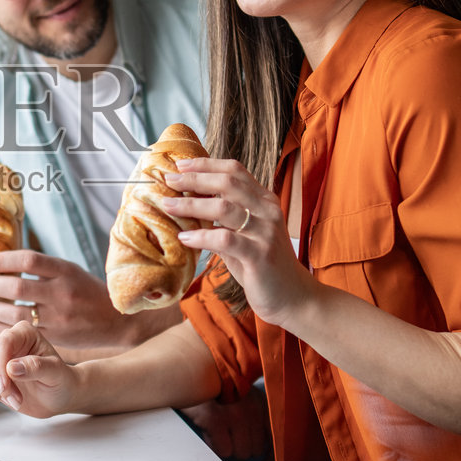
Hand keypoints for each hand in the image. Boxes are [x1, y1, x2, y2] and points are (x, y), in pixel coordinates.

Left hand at [0, 250, 132, 348]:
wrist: (117, 321)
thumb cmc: (88, 292)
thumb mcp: (71, 271)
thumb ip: (43, 269)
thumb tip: (2, 262)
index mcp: (66, 271)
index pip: (28, 261)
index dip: (2, 260)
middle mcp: (62, 293)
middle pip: (17, 288)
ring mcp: (58, 318)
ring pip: (15, 313)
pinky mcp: (55, 337)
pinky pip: (20, 331)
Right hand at [0, 321, 80, 417]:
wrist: (59, 395)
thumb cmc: (61, 380)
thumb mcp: (55, 373)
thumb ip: (36, 367)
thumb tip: (11, 367)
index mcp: (24, 333)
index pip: (2, 344)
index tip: (4, 387)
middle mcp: (7, 341)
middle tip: (17, 400)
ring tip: (14, 400)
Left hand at [161, 157, 316, 328]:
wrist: (292, 297)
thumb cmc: (262, 265)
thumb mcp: (243, 235)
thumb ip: (223, 219)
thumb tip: (186, 203)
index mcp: (264, 200)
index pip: (235, 171)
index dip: (206, 164)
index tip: (180, 163)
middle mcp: (267, 210)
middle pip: (227, 183)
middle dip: (194, 178)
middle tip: (168, 179)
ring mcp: (265, 232)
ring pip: (223, 208)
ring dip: (191, 205)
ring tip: (168, 205)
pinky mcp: (260, 255)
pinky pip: (225, 240)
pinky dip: (201, 236)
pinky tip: (184, 237)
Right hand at [180, 387, 270, 459]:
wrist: (189, 375)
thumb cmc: (216, 394)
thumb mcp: (243, 401)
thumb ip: (258, 426)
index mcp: (263, 402)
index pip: (275, 437)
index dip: (270, 456)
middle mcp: (254, 407)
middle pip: (256, 449)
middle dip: (240, 445)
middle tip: (226, 431)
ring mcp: (236, 414)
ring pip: (241, 453)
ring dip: (227, 446)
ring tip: (217, 428)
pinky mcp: (216, 420)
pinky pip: (224, 450)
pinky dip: (214, 445)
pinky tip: (208, 430)